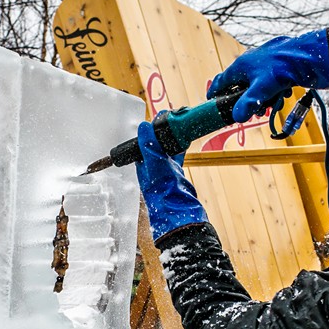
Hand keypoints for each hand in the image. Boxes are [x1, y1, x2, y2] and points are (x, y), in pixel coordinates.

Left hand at [135, 117, 207, 239]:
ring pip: (167, 147)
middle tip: (173, 117)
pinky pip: (177, 155)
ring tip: (180, 124)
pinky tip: (185, 139)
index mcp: (143, 164)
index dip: (152, 128)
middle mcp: (153, 166)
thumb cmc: (163, 192)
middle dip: (163, 130)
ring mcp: (165, 169)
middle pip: (156, 142)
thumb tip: (143, 126)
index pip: (144, 140)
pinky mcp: (176, 173)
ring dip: (172, 136)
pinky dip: (180, 146)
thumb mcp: (154, 164)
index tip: (161, 117)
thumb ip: (148, 146)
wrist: (179, 211)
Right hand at [206, 29, 328, 122]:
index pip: (222, 81)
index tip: (212, 101)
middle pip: (241, 85)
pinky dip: (274, 90)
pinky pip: (269, 80)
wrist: (305, 56)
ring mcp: (263, 62)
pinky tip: (284, 94)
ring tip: (274, 103)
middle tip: (256, 110)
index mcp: (241, 65)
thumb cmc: (281, 69)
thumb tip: (237, 117)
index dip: (216, 92)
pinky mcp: (276, 63)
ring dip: (264, 97)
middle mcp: (250, 61)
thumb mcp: (262, 90)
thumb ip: (248, 104)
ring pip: (257, 84)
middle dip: (248, 100)